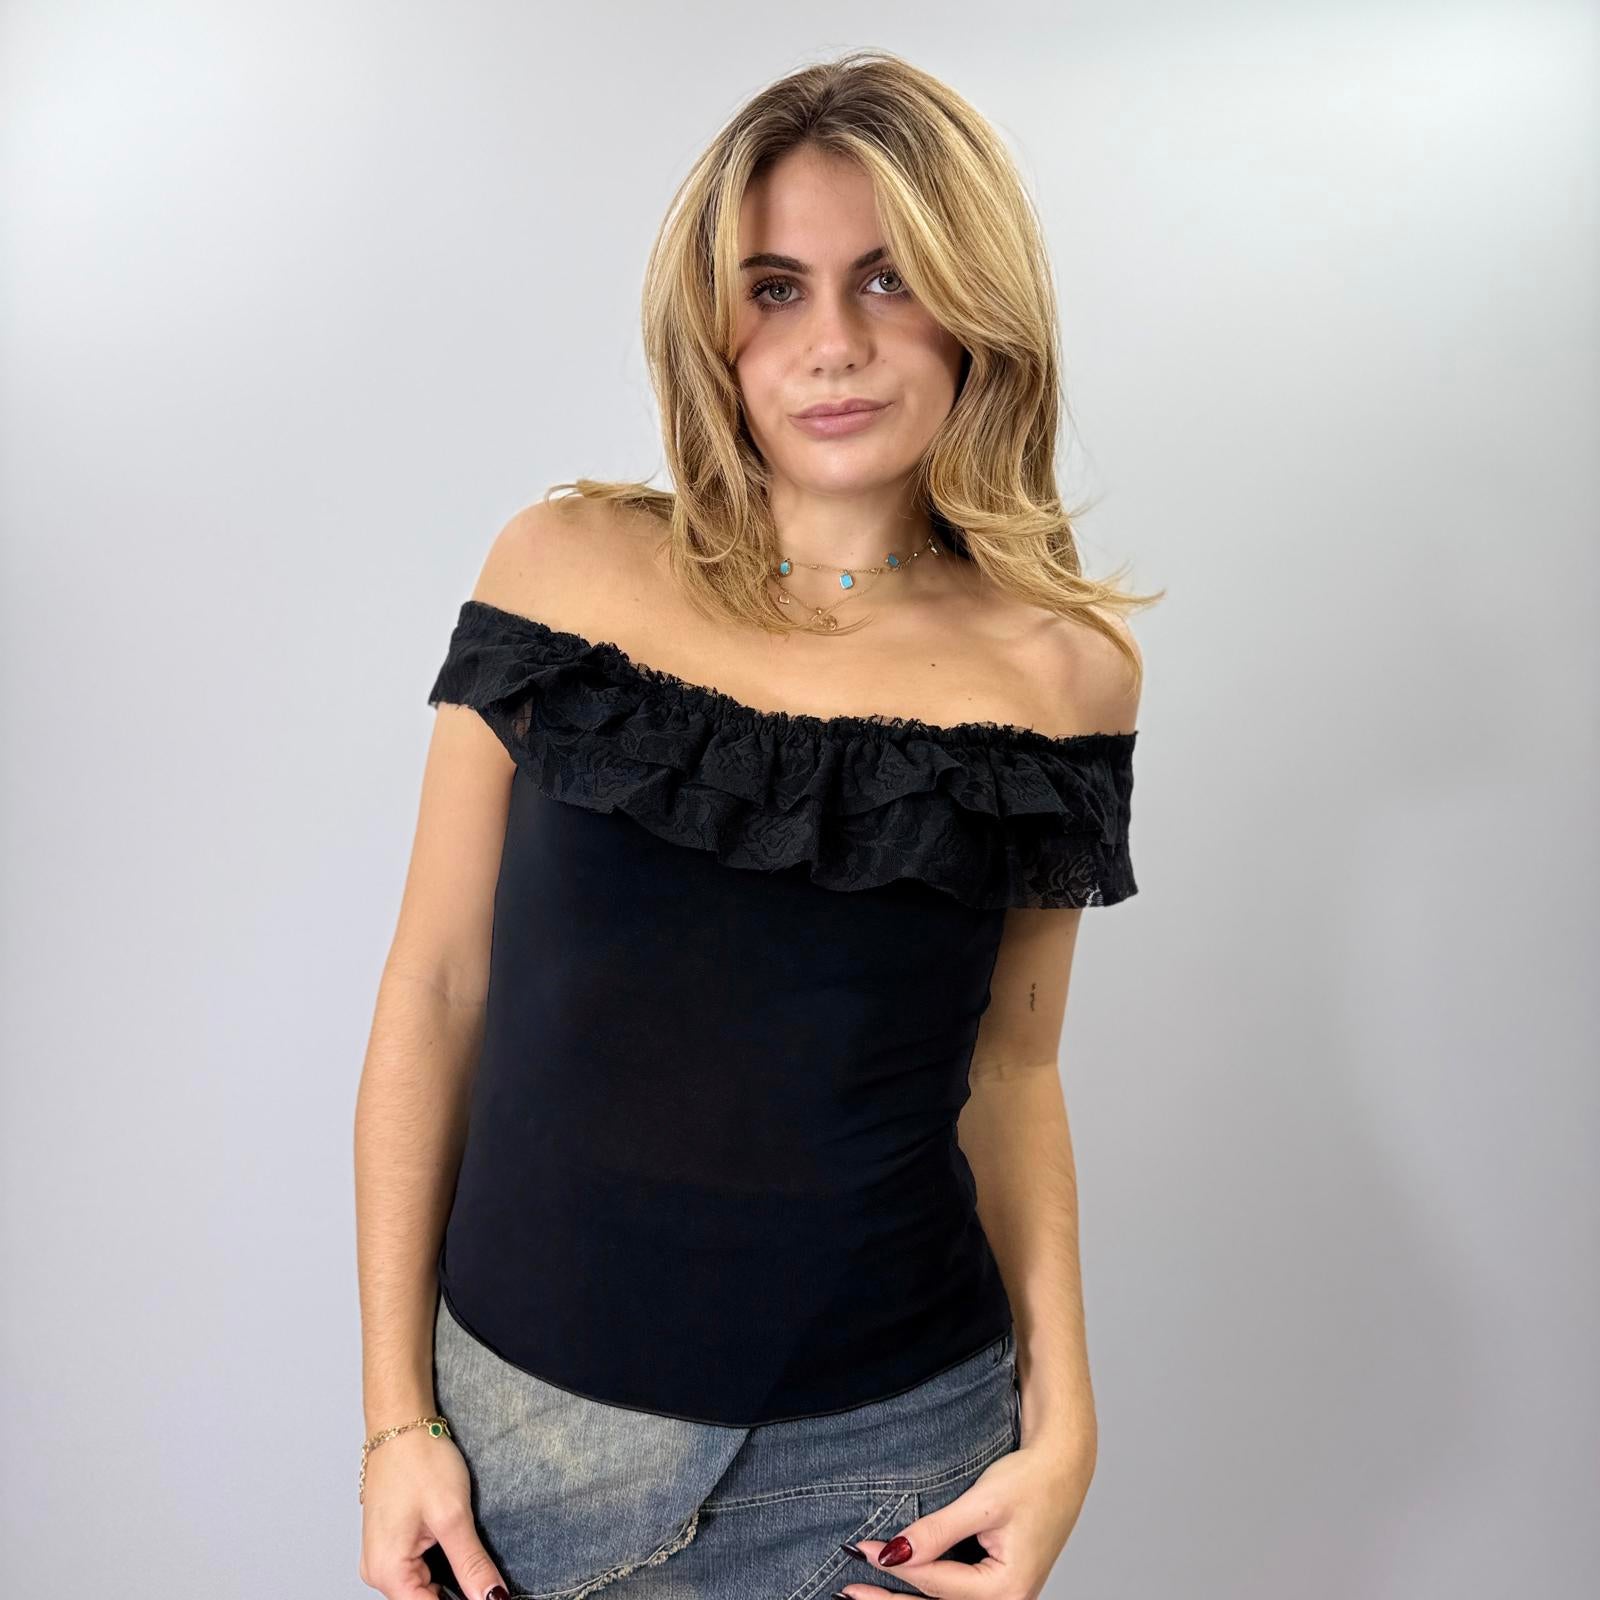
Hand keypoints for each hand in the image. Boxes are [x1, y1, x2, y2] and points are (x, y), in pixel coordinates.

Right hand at [358, 1426, 508, 1599]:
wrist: (402, 1425)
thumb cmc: (419, 1460)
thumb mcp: (453, 1515)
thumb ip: (471, 1564)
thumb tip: (491, 1598)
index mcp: (387, 1571)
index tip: (491, 1596)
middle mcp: (378, 1571)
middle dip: (457, 1594)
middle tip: (487, 1578)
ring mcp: (382, 1558)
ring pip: (422, 1587)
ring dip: (450, 1581)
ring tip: (473, 1561)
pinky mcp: (391, 1544)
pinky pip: (417, 1570)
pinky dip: (440, 1565)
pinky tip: (457, 1550)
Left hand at [836, 1440, 1092, 1599]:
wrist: (1065, 1466)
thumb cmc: (1032, 1479)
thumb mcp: (982, 1502)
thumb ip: (938, 1531)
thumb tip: (892, 1554)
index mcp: (1007, 1589)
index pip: (936, 1583)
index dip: (892, 1566)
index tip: (858, 1549)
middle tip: (847, 1589)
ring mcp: (1005, 1599)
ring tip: (862, 1595)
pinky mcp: (999, 1588)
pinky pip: (955, 1599)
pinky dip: (926, 1594)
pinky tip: (900, 1587)